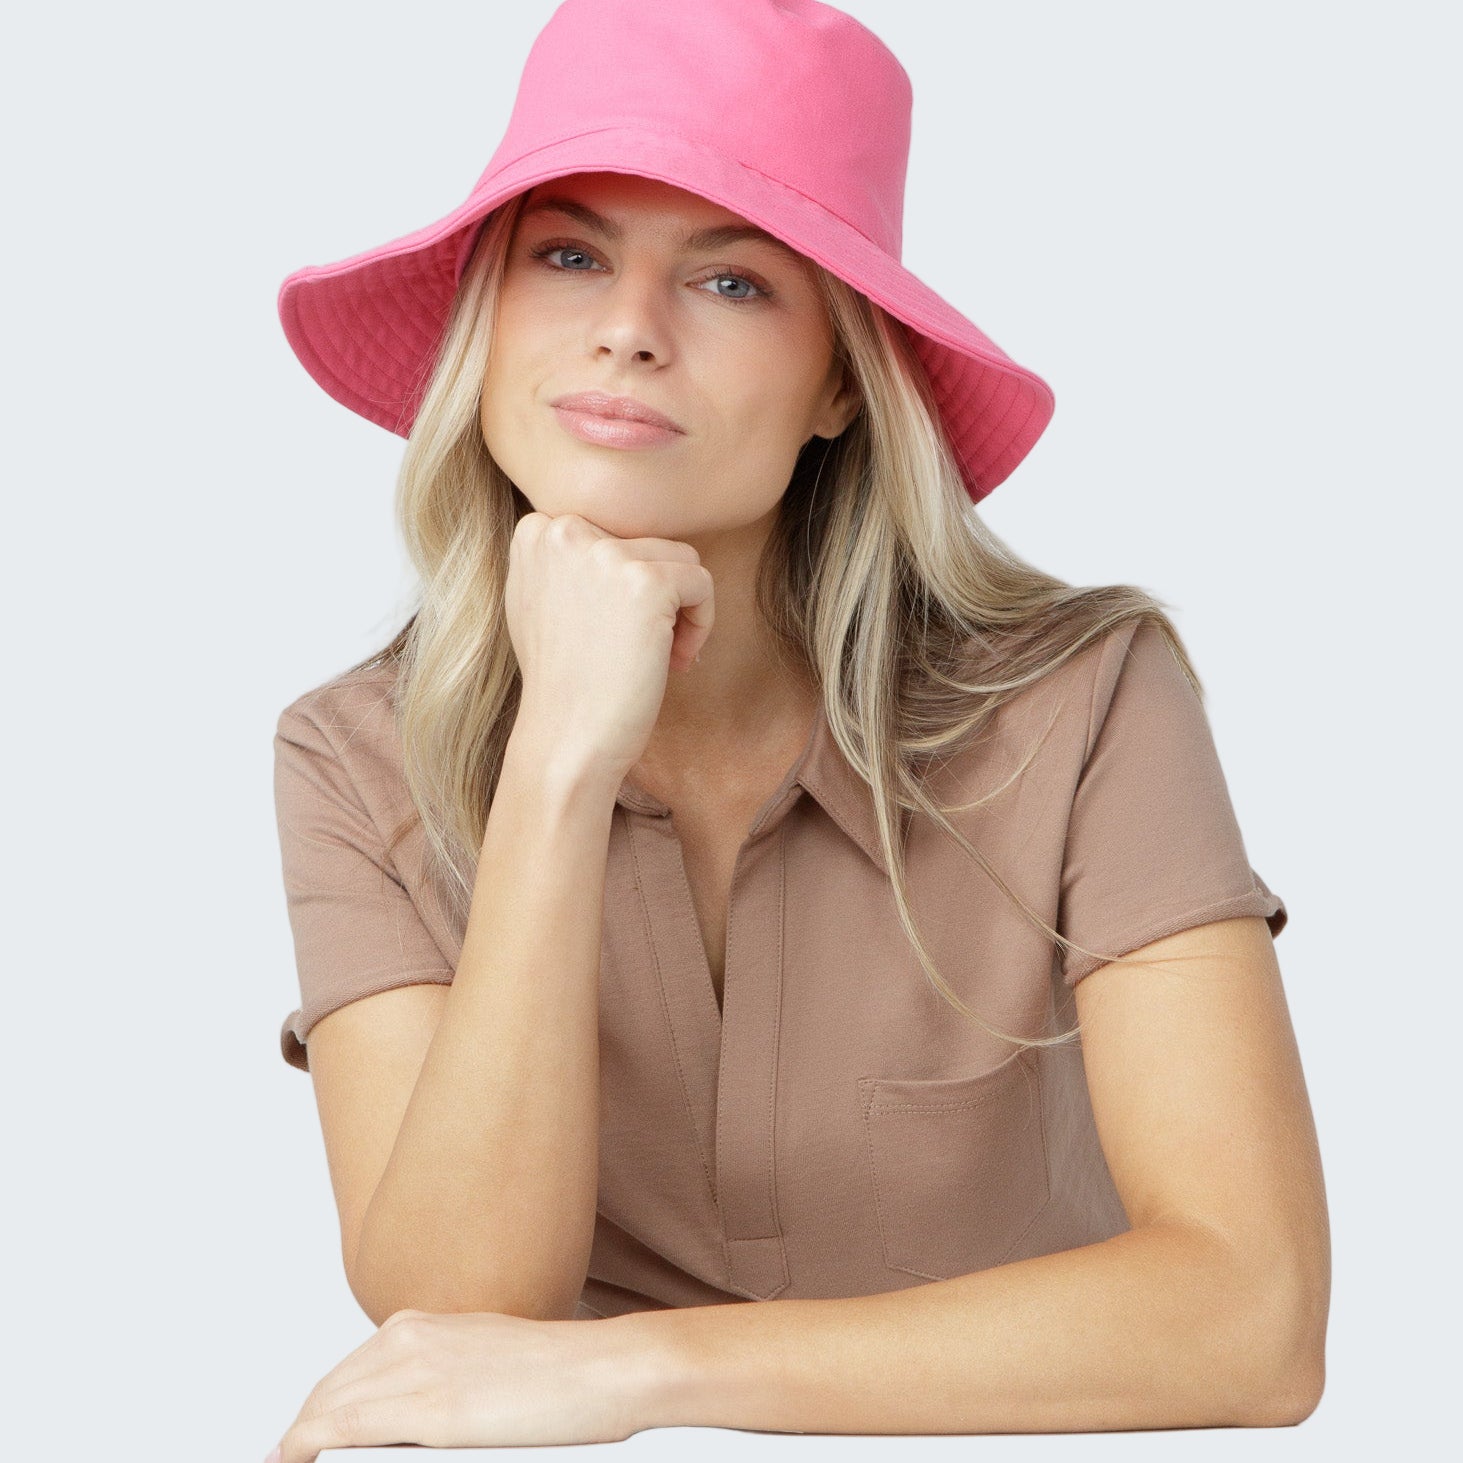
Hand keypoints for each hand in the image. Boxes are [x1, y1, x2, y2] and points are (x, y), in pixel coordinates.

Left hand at [269, 1307, 660, 1460]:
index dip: (315, 1416)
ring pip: (325, 1409)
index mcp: (421, 1326)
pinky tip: (298, 1459)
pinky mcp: (430, 1409)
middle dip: (301, 1433)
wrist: (606, 1370)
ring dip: (302, 1441)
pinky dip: (310, 1446)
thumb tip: (405, 1423)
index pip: (343, 1376)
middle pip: (327, 1392)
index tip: (302, 1446)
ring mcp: (417, 1370)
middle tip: (285, 1462)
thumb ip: (436, 1380)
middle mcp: (410, 1338)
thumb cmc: (561, 1374)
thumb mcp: (483, 1363)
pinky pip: (342, 1429)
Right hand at [504, 510, 714, 780]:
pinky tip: (676, 661)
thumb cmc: (562, 683)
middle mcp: (563, 531)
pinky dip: (702, 625)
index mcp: (536, 532)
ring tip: (660, 656)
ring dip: (681, 610)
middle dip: (657, 595)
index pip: (614, 531)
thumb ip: (569, 559)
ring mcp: (604, 553)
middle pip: (649, 542)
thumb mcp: (541, 600)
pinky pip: (702, 583)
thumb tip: (617, 539)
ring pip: (680, 559)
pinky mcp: (645, 581)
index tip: (615, 628)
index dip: (625, 583)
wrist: (565, 739)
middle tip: (639, 650)